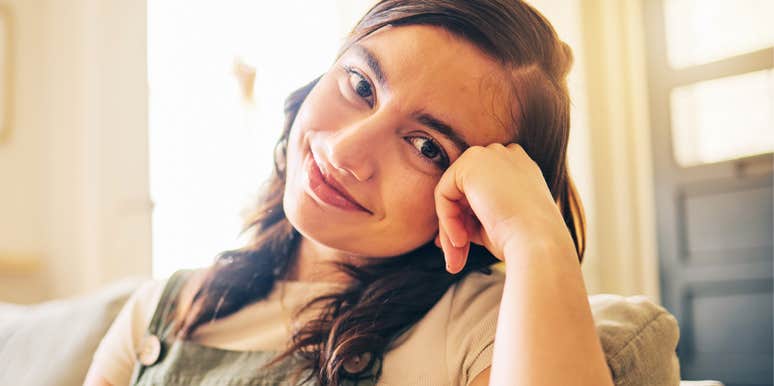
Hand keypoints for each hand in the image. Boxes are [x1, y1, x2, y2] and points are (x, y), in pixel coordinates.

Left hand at [433, 143, 576, 272]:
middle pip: (464, 192)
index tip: (463, 246)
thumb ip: (474, 218)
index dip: (468, 220)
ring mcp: (490, 154)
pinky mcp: (472, 160)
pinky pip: (444, 193)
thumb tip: (444, 233)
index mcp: (520, 170)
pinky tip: (461, 240)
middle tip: (456, 259)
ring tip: (457, 257)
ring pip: (451, 194)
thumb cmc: (524, 241)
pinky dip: (447, 220)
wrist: (538, 242)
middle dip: (456, 226)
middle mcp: (507, 156)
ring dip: (450, 228)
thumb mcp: (498, 226)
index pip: (481, 192)